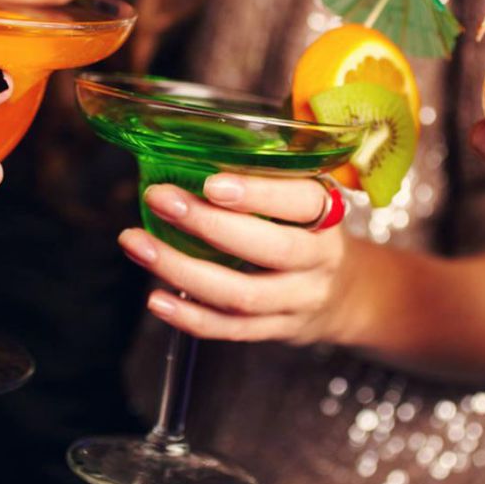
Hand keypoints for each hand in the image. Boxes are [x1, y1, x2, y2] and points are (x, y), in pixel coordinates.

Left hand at [117, 173, 353, 343]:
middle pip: (271, 249)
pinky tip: (156, 299)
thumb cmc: (308, 232)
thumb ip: (265, 180)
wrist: (346, 295)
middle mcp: (318, 261)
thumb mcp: (304, 201)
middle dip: (208, 225)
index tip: (211, 183)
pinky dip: (189, 315)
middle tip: (160, 199)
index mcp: (327, 217)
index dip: (260, 194)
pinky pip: (230, 329)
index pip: (303, 202)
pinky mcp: (275, 330)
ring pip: (242, 294)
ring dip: (182, 269)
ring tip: (138, 245)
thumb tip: (187, 152)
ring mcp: (297, 301)